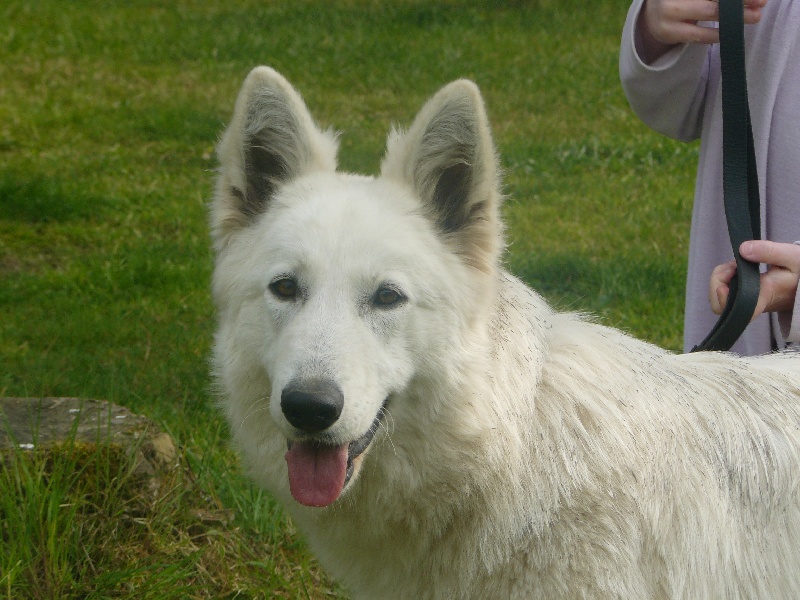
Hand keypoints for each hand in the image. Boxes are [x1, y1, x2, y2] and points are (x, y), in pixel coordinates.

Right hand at [638, 0, 767, 62]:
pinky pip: (699, 34)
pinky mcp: (668, 32)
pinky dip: (718, 33)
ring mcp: (669, 11)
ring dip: (736, 16)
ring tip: (755, 16)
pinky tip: (732, 32)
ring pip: (709, 12)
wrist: (653, 17)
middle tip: (762, 1)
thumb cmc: (683, 0)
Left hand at [710, 240, 799, 317]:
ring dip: (720, 278)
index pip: (741, 311)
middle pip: (721, 306)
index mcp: (765, 296)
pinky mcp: (744, 297)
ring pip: (719, 299)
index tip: (723, 286)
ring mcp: (747, 301)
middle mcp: (753, 303)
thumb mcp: (792, 257)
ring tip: (735, 264)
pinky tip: (736, 267)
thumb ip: (769, 252)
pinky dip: (724, 278)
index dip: (726, 301)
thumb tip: (742, 250)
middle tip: (732, 266)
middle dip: (718, 282)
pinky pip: (725, 292)